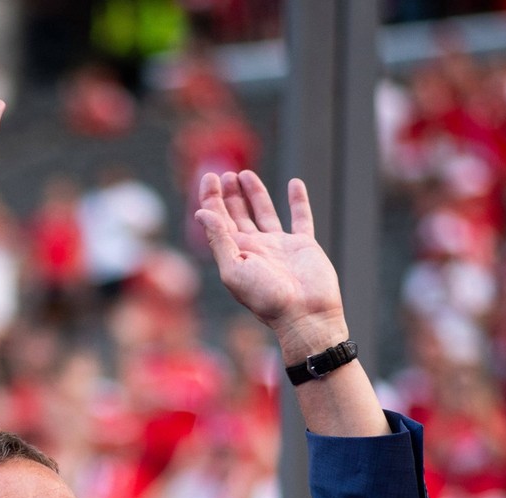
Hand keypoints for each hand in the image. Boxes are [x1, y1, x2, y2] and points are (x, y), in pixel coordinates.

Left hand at [195, 171, 346, 360]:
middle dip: (229, 195)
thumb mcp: (233, 270)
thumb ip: (219, 240)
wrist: (304, 315)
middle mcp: (256, 248)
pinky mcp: (304, 246)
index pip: (218, 221)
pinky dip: (298, 201)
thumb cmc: (267, 298)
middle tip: (224, 174)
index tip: (208, 177)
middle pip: (237, 215)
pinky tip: (294, 184)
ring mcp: (280, 246)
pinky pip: (301, 218)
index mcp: (236, 254)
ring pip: (264, 213)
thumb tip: (201, 212)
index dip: (211, 199)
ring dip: (254, 194)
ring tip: (245, 174)